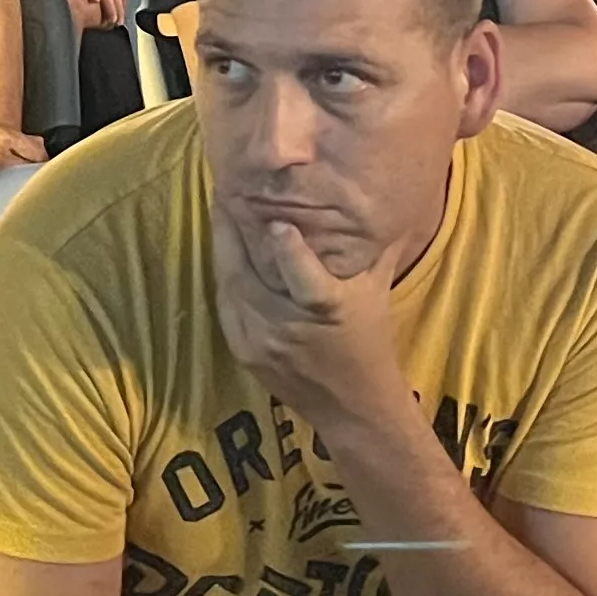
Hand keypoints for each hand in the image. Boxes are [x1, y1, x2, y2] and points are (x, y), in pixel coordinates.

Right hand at [0, 119, 48, 199]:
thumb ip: (4, 136)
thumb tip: (29, 143)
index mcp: (0, 136)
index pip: (37, 150)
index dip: (41, 158)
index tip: (41, 163)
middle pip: (32, 171)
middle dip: (33, 175)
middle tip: (34, 178)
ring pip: (17, 186)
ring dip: (19, 188)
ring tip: (15, 189)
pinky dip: (0, 198)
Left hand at [208, 201, 403, 425]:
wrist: (353, 408)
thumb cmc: (370, 340)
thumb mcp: (376, 288)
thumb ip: (370, 244)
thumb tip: (369, 194)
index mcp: (328, 310)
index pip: (304, 279)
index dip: (288, 249)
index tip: (277, 218)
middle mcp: (287, 326)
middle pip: (248, 273)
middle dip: (233, 228)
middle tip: (227, 187)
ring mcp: (259, 341)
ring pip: (229, 283)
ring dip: (222, 244)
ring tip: (220, 207)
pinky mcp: (243, 350)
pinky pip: (226, 301)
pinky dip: (224, 271)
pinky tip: (223, 246)